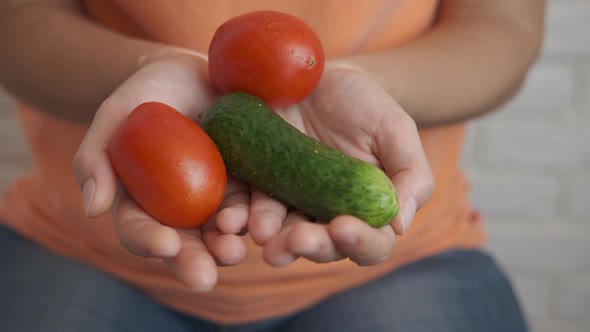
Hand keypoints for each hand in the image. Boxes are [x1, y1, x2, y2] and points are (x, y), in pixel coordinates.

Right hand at [72, 49, 249, 290]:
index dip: (149, 240)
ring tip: (233, 252)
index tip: (165, 244)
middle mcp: (179, 209)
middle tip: (203, 277)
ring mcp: (216, 199)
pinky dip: (257, 219)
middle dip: (192, 262)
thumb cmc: (147, 93)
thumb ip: (96, 156)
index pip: (139, 229)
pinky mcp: (247, 185)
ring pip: (220, 233)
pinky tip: (263, 225)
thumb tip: (93, 208)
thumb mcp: (115, 114)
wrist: (195, 74)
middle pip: (183, 244)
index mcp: (142, 200)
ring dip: (226, 248)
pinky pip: (254, 207)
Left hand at [219, 63, 433, 266]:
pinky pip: (247, 210)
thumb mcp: (395, 131)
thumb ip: (410, 175)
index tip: (343, 227)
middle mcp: (328, 217)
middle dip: (311, 246)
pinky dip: (240, 219)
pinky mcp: (258, 189)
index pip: (371, 244)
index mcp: (367, 211)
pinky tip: (231, 220)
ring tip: (263, 233)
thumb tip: (398, 226)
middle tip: (296, 239)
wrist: (318, 79)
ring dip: (274, 240)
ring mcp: (291, 205)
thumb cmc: (364, 105)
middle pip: (323, 247)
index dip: (360, 242)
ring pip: (283, 235)